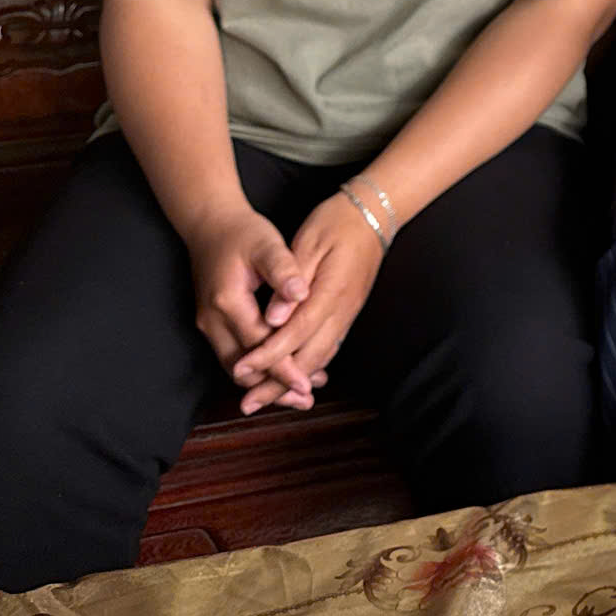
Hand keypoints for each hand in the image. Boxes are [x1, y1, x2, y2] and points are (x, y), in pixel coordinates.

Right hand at [183, 203, 320, 412]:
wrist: (209, 224)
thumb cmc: (242, 232)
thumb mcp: (266, 244)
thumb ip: (284, 271)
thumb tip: (300, 294)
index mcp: (227, 302)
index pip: (259, 345)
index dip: (283, 367)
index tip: (306, 383)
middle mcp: (212, 320)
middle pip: (243, 367)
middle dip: (273, 387)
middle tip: (305, 400)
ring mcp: (208, 325)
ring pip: (236, 366)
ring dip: (264, 382)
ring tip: (297, 394)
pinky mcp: (212, 325)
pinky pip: (234, 355)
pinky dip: (256, 368)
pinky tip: (280, 371)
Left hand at [227, 192, 386, 413]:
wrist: (374, 211)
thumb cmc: (336, 221)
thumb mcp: (309, 242)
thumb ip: (289, 281)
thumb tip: (272, 319)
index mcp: (331, 290)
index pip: (295, 332)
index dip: (267, 355)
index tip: (242, 371)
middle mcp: (343, 308)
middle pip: (309, 357)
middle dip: (277, 384)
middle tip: (248, 403)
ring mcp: (349, 312)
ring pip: (320, 357)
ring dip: (293, 381)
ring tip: (265, 398)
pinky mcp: (349, 311)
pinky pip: (329, 347)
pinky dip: (309, 366)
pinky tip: (294, 376)